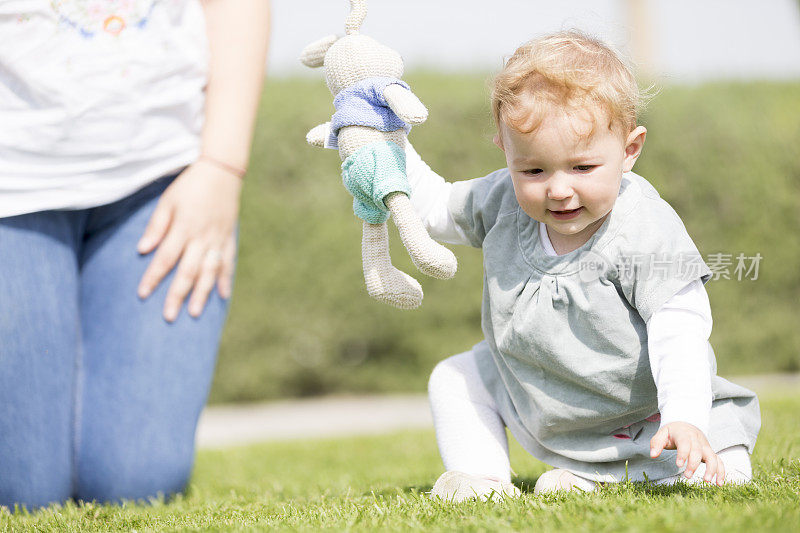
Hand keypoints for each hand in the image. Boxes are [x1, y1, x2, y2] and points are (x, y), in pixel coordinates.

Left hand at [136, 160, 241, 321]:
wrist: (222, 171)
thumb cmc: (190, 185)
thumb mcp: (168, 201)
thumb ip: (157, 226)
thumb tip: (143, 249)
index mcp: (184, 228)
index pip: (166, 258)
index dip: (153, 277)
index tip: (142, 294)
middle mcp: (202, 237)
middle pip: (188, 271)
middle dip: (177, 294)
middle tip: (168, 316)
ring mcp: (218, 239)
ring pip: (209, 271)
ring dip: (202, 293)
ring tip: (194, 312)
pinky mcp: (229, 238)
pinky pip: (228, 262)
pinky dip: (225, 280)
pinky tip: (222, 296)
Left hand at [650, 422, 725, 485]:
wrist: (686, 424)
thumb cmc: (672, 432)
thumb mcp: (662, 434)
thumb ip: (656, 443)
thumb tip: (653, 455)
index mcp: (683, 434)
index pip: (685, 443)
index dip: (683, 454)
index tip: (679, 465)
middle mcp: (697, 440)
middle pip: (698, 451)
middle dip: (694, 464)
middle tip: (687, 476)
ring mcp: (705, 446)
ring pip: (712, 456)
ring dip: (712, 469)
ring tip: (706, 481)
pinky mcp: (710, 453)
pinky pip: (719, 461)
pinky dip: (721, 472)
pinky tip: (719, 483)